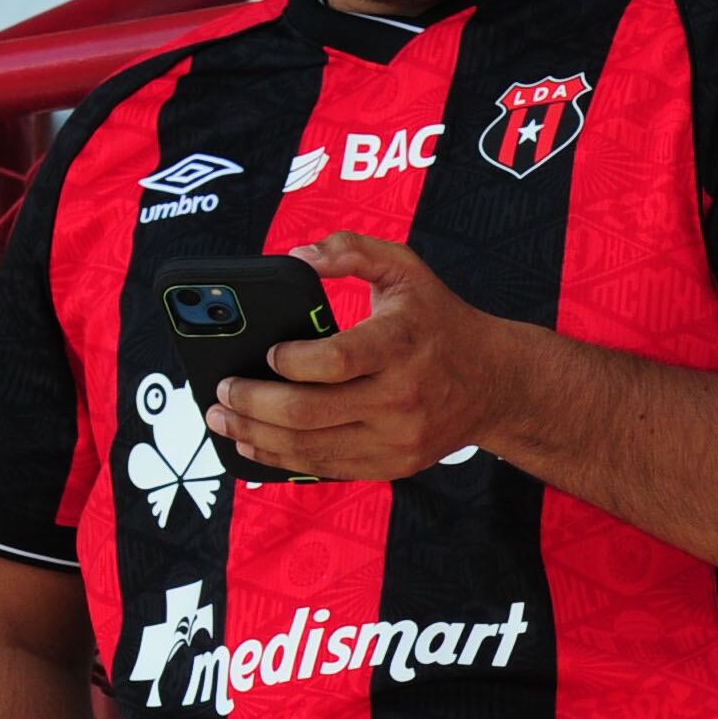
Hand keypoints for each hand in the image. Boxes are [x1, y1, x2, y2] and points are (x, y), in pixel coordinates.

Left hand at [209, 232, 526, 481]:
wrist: (495, 383)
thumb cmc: (439, 321)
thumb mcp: (405, 268)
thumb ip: (351, 252)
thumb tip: (296, 259)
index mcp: (400, 344)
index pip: (335, 361)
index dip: (291, 360)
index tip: (268, 351)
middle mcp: (400, 397)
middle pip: (309, 412)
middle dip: (253, 403)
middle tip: (222, 391)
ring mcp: (397, 438)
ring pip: (311, 447)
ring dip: (256, 435)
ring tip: (223, 420)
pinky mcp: (392, 463)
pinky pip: (328, 467)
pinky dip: (283, 460)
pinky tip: (254, 443)